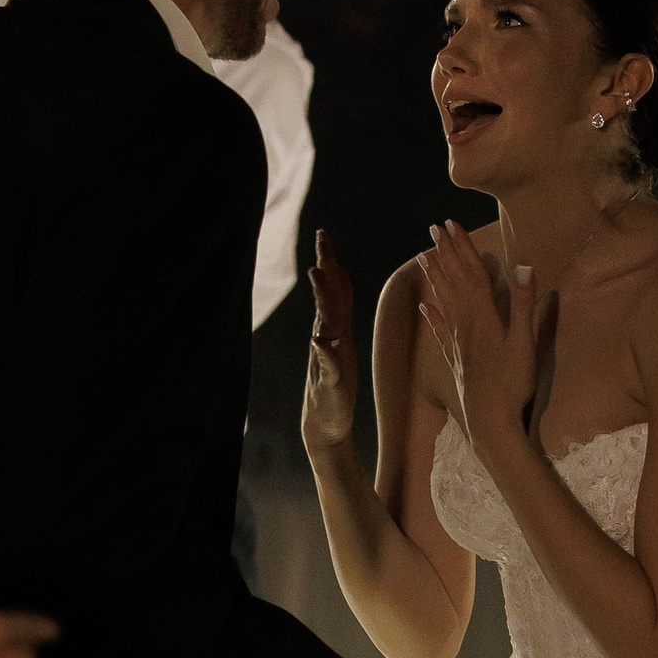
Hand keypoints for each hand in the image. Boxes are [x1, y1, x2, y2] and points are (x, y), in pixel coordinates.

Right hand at [301, 228, 358, 456]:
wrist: (326, 424)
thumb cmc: (335, 382)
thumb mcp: (340, 341)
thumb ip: (338, 312)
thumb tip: (338, 279)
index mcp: (334, 329)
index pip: (332, 290)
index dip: (328, 262)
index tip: (323, 233)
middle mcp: (327, 339)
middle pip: (326, 297)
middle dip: (324, 267)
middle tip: (321, 239)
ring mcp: (326, 360)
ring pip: (324, 324)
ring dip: (322, 300)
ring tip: (316, 276)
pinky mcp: (330, 383)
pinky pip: (327, 365)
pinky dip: (324, 353)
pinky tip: (320, 341)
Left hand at [415, 221, 537, 454]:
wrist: (490, 424)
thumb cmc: (512, 385)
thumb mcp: (525, 343)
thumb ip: (524, 304)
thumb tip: (525, 265)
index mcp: (484, 317)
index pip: (471, 273)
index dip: (462, 247)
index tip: (452, 223)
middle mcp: (466, 326)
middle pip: (454, 282)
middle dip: (445, 253)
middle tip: (434, 229)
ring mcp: (458, 344)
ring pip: (444, 302)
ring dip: (436, 278)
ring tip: (425, 257)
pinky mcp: (456, 362)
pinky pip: (441, 333)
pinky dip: (432, 317)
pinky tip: (424, 307)